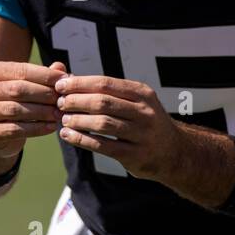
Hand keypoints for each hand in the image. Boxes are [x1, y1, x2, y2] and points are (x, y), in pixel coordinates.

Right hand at [0, 60, 66, 173]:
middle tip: (63, 100)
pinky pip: (15, 129)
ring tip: (59, 114)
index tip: (65, 79)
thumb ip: (41, 76)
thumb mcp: (24, 86)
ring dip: (42, 112)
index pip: (21, 70)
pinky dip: (36, 128)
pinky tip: (51, 127)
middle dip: (44, 94)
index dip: (45, 75)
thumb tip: (61, 67)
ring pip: (16, 110)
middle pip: (18, 89)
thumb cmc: (13, 103)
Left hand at [54, 74, 183, 180]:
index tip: (60, 85)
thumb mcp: (135, 102)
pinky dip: (82, 140)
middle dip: (76, 101)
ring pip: (102, 124)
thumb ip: (106, 92)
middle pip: (102, 102)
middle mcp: (144, 112)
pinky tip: (68, 136)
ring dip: (78, 120)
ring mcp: (142, 134)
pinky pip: (103, 146)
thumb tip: (69, 79)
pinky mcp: (135, 155)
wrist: (174, 152)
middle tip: (60, 103)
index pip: (105, 83)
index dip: (80, 83)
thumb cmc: (145, 122)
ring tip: (63, 120)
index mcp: (142, 93)